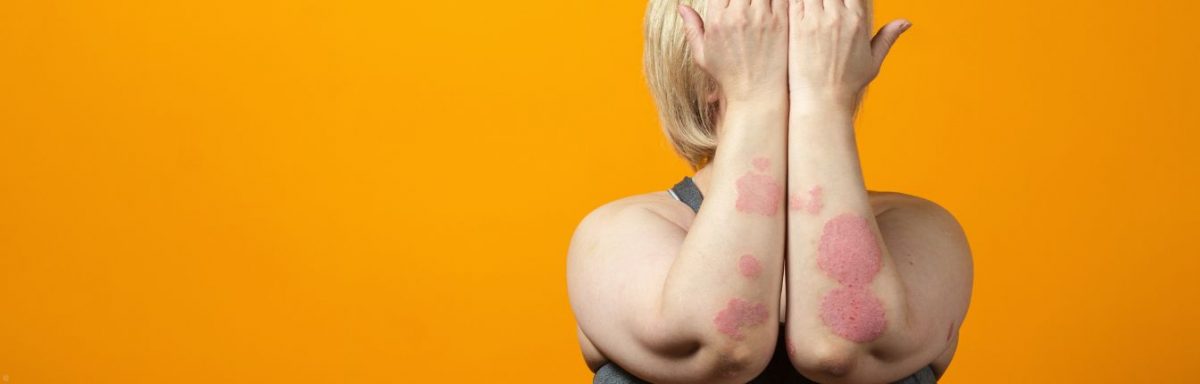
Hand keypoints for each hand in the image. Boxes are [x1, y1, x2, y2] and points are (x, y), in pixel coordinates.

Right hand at [679, 0, 789, 104]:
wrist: (756, 93)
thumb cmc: (728, 76)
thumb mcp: (702, 55)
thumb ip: (692, 28)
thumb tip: (681, 7)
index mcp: (718, 20)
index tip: (727, 2)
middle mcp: (739, 16)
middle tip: (743, 3)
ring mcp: (762, 17)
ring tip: (754, 3)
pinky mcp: (781, 21)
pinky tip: (771, 2)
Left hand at [787, 0, 909, 108]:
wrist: (822, 99)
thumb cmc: (848, 83)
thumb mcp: (873, 60)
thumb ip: (888, 37)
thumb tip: (907, 21)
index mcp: (857, 19)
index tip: (844, 2)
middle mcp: (837, 16)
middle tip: (829, 4)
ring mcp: (815, 20)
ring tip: (816, 5)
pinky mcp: (797, 26)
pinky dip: (796, 0)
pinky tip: (796, 4)